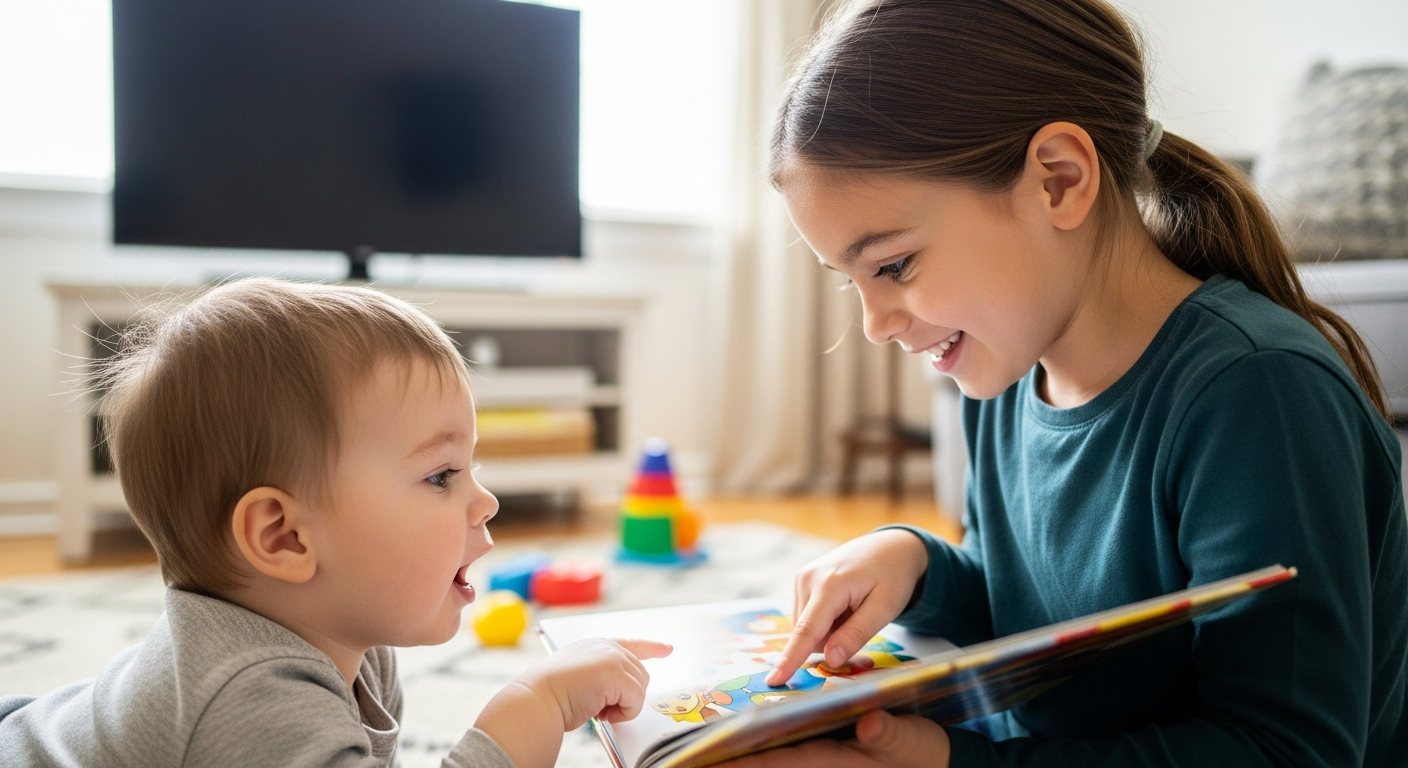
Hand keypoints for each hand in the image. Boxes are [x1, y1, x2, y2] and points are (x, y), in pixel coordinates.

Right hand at [529, 637, 671, 727]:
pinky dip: (622, 713)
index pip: (631, 644)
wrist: (536, 700)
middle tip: (600, 707)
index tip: (667, 648)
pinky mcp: (617, 675)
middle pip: (640, 674)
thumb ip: (603, 673)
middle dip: (627, 696)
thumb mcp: (581, 676)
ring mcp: (613, 658)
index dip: (652, 647)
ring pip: (640, 688)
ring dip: (622, 705)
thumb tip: (624, 689)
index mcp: (596, 645)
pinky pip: (636, 701)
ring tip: (596, 708)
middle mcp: (607, 646)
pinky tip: (600, 712)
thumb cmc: (551, 695)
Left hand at [717, 710, 950, 767]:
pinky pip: (791, 746)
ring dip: (747, 751)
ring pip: (777, 754)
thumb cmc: (919, 750)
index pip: (779, 763)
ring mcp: (823, 756)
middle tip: (693, 757)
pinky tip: (751, 731)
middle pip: (768, 761)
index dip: (745, 763)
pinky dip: (769, 740)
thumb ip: (887, 733)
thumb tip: (867, 726)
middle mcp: (821, 761)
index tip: (710, 763)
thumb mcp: (908, 739)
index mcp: (833, 760)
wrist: (935, 758)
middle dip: (733, 760)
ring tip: (709, 746)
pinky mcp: (829, 748)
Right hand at [766, 529, 927, 685]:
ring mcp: (802, 578)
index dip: (791, 659)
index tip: (774, 680)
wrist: (890, 546)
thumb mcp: (885, 608)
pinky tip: (843, 606)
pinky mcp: (801, 581)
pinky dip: (825, 621)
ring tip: (853, 610)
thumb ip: (857, 634)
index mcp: (830, 585)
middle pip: (808, 634)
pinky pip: (806, 617)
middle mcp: (807, 579)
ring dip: (828, 631)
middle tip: (861, 622)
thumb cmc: (893, 576)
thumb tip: (831, 660)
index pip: (806, 631)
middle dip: (831, 642)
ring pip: (806, 628)